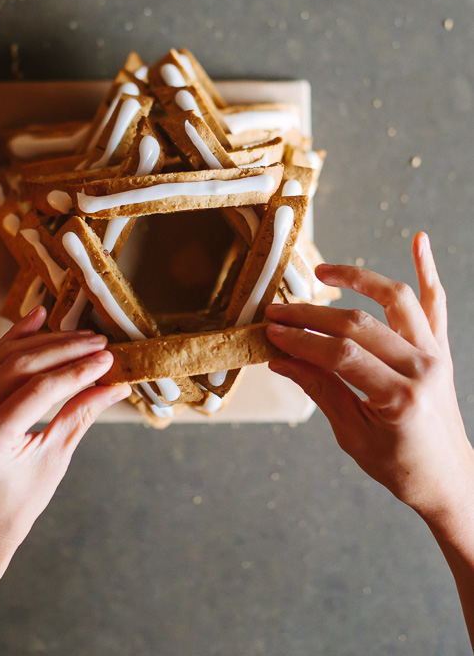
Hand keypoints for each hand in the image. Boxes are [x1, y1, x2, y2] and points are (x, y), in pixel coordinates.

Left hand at [0, 307, 129, 559]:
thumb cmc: (16, 507)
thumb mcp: (53, 461)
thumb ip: (80, 415)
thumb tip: (116, 386)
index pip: (40, 390)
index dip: (77, 371)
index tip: (108, 360)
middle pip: (21, 367)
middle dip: (64, 351)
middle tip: (100, 343)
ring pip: (5, 359)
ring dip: (45, 342)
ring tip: (81, 334)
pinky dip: (15, 340)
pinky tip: (38, 318)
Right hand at [265, 232, 473, 522]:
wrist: (450, 480)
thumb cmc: (401, 467)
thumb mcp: (353, 436)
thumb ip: (320, 390)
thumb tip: (281, 360)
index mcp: (399, 398)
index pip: (340, 355)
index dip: (302, 340)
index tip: (271, 331)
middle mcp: (421, 369)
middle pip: (359, 325)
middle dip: (312, 316)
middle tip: (278, 310)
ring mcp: (435, 355)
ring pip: (396, 300)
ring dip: (358, 279)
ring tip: (324, 272)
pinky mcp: (441, 349)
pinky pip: (436, 303)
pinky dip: (429, 270)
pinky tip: (419, 240)